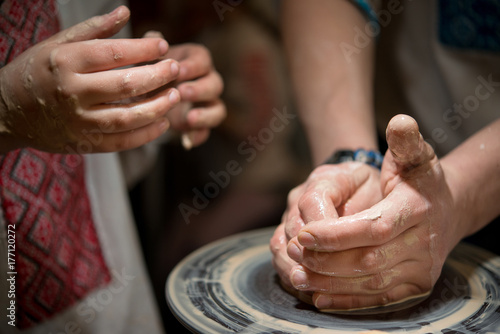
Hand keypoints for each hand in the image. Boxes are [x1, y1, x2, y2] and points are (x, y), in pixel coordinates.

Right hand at [0, 6, 180, 152]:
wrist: (6, 110)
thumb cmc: (36, 71)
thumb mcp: (57, 43)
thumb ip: (94, 29)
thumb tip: (125, 11)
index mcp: (65, 61)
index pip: (114, 53)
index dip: (144, 49)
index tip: (163, 45)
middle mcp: (71, 92)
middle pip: (126, 85)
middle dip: (158, 76)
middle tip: (176, 68)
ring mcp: (78, 121)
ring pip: (128, 117)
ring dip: (158, 107)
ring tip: (176, 95)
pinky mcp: (83, 143)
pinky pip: (121, 142)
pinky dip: (146, 134)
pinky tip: (162, 122)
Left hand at [145, 32, 224, 148]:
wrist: (146, 94)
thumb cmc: (150, 69)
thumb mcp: (147, 58)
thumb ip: (151, 48)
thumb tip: (154, 36)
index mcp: (196, 61)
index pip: (203, 60)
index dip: (193, 66)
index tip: (179, 70)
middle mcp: (207, 81)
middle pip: (216, 84)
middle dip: (200, 89)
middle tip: (182, 93)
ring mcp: (206, 105)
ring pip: (218, 109)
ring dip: (206, 114)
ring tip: (189, 118)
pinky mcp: (201, 124)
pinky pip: (207, 132)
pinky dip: (198, 136)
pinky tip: (187, 141)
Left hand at [284, 115, 463, 310]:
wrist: (445, 211)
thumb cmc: (420, 181)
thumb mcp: (415, 156)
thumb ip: (406, 142)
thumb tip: (399, 122)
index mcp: (418, 210)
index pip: (373, 227)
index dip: (336, 234)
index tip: (303, 232)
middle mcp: (423, 244)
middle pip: (367, 259)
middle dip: (326, 259)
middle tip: (294, 251)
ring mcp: (421, 270)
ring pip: (369, 283)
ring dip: (330, 281)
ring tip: (299, 273)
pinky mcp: (415, 287)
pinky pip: (378, 300)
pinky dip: (347, 301)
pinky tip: (320, 296)